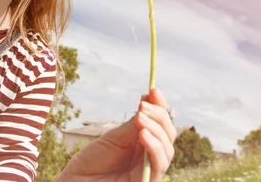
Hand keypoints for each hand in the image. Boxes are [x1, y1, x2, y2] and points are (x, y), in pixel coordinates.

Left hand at [56, 87, 176, 181]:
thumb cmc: (92, 163)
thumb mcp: (114, 138)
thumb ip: (133, 125)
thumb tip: (148, 101)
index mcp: (143, 142)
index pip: (159, 123)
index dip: (160, 106)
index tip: (153, 90)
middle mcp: (150, 156)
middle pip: (168, 134)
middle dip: (159, 116)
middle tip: (144, 105)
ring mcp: (150, 170)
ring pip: (167, 148)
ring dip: (156, 129)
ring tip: (140, 117)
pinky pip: (159, 165)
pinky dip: (154, 147)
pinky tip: (143, 134)